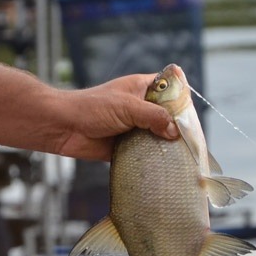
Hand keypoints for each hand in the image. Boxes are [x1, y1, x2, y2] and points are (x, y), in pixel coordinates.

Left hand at [54, 73, 179, 161]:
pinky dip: (153, 159)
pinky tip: (165, 167)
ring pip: (158, 137)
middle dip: (178, 128)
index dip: (182, 101)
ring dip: (166, 146)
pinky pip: (145, 153)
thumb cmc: (92, 108)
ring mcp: (134, 127)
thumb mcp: (128, 107)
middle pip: (168, 116)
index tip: (192, 117)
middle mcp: (141, 107)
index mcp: (142, 88)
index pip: (171, 90)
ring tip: (183, 158)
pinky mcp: (126, 146)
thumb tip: (174, 132)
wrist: (63, 127)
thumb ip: (154, 117)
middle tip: (191, 143)